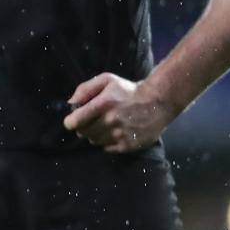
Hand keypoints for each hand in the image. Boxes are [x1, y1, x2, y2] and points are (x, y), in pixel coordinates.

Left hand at [63, 73, 177, 152]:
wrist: (159, 101)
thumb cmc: (129, 90)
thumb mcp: (107, 81)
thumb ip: (85, 89)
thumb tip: (70, 103)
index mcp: (103, 104)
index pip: (75, 122)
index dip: (71, 122)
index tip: (74, 120)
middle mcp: (110, 121)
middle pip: (83, 133)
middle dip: (84, 127)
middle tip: (93, 121)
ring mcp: (120, 135)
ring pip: (94, 141)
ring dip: (96, 135)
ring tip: (106, 126)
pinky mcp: (128, 145)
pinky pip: (107, 148)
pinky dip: (108, 142)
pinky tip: (115, 133)